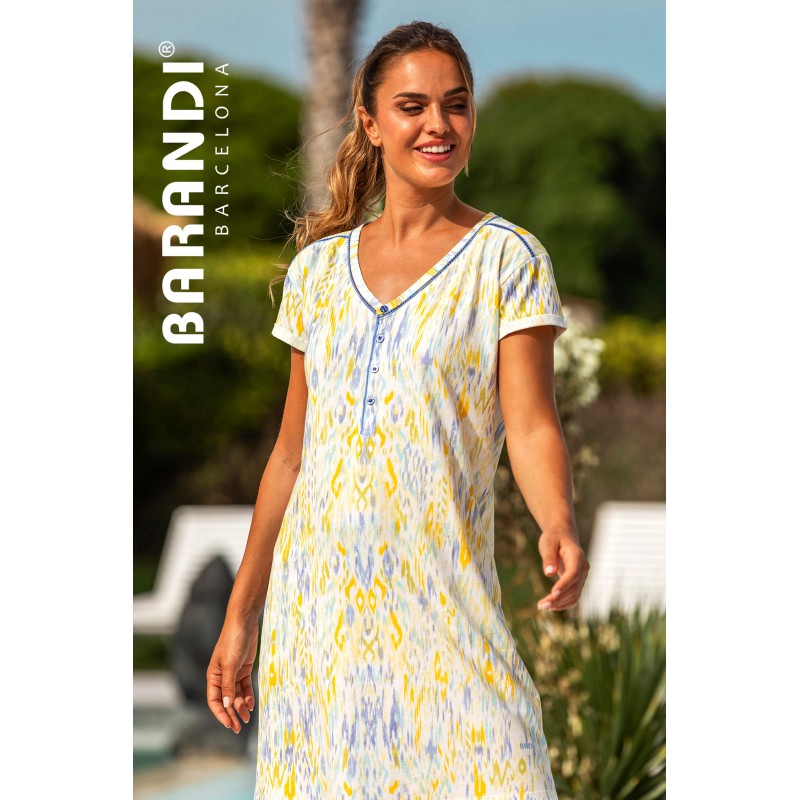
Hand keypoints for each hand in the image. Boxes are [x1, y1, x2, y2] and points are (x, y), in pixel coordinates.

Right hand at [206, 618, 258, 733]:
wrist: (244, 623)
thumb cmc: (233, 641)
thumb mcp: (230, 664)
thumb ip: (228, 684)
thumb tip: (227, 704)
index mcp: (214, 676)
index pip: (214, 701)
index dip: (221, 714)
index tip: (229, 724)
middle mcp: (222, 677)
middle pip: (226, 701)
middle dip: (232, 714)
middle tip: (239, 728)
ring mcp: (233, 673)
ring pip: (236, 695)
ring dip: (241, 706)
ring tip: (248, 718)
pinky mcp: (244, 669)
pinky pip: (245, 687)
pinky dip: (248, 696)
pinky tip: (251, 704)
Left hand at [537, 527, 589, 611]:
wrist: (562, 535)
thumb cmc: (554, 538)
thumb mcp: (548, 543)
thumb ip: (549, 557)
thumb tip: (549, 573)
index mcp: (577, 556)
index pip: (573, 574)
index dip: (564, 585)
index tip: (552, 593)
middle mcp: (583, 568)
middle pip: (574, 588)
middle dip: (558, 598)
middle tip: (541, 605)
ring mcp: (582, 576)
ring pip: (574, 595)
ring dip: (560, 604)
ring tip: (542, 607)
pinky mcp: (577, 582)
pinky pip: (573, 597)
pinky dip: (563, 603)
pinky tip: (551, 606)